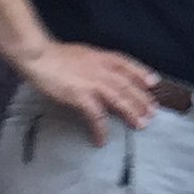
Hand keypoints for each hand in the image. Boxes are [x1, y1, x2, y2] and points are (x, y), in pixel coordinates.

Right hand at [18, 39, 159, 143]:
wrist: (39, 57)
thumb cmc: (56, 56)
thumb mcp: (83, 54)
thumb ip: (96, 63)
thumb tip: (104, 73)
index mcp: (102, 57)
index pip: (127, 64)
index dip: (141, 73)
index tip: (154, 83)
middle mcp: (102, 69)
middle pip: (127, 85)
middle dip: (141, 99)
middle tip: (152, 112)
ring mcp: (92, 83)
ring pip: (118, 99)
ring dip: (131, 113)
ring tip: (140, 125)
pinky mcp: (80, 96)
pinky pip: (95, 115)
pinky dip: (100, 128)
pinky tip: (102, 139)